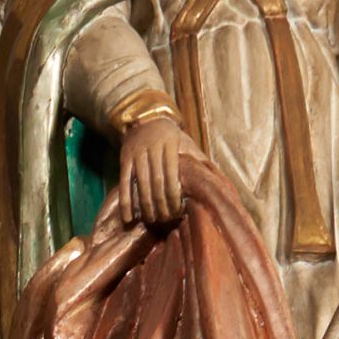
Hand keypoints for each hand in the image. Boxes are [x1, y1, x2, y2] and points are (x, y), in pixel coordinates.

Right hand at [117, 112, 200, 229]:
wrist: (146, 118)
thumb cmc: (170, 136)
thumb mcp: (185, 141)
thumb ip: (197, 158)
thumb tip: (215, 177)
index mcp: (170, 144)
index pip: (172, 174)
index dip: (174, 195)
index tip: (177, 211)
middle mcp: (152, 148)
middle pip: (156, 182)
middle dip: (161, 203)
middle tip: (165, 219)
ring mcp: (137, 154)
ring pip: (141, 184)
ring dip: (146, 206)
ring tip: (152, 220)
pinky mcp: (125, 159)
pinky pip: (124, 183)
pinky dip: (125, 202)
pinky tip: (128, 217)